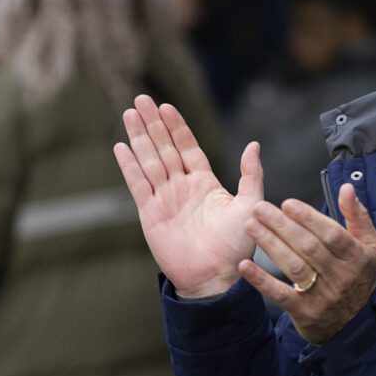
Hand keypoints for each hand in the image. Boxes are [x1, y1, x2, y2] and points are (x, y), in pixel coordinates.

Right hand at [114, 94, 263, 296]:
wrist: (217, 276)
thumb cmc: (238, 245)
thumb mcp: (251, 204)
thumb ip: (251, 174)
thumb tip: (254, 144)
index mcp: (206, 183)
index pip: (188, 147)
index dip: (177, 127)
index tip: (167, 106)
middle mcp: (183, 187)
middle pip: (164, 148)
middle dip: (154, 123)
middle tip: (142, 99)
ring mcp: (165, 199)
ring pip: (149, 160)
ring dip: (139, 137)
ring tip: (130, 113)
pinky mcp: (151, 214)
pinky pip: (138, 184)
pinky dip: (129, 166)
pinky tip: (121, 147)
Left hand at [239, 184, 375, 344]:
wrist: (356, 324)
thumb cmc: (359, 276)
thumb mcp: (370, 245)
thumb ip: (358, 215)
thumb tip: (347, 188)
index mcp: (357, 257)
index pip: (332, 234)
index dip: (309, 218)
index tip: (288, 204)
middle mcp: (341, 277)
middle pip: (309, 247)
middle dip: (282, 225)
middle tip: (260, 208)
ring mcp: (323, 296)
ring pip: (294, 267)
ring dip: (270, 245)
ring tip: (251, 226)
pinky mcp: (305, 313)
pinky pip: (281, 295)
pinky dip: (262, 280)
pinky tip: (246, 265)